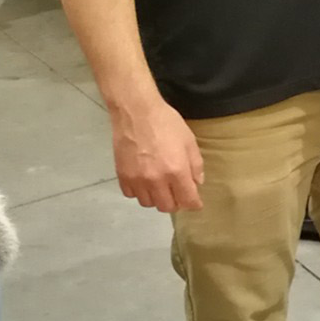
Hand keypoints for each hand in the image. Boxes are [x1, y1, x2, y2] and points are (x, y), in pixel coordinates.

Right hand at [111, 96, 203, 212]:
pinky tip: (144, 181)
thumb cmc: (167, 123)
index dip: (194, 204)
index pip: (187, 200)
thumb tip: (197, 183)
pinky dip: (139, 192)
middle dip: (176, 203)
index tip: (196, 203)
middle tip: (178, 193)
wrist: (136, 113)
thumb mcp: (189, 141)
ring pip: (148, 203)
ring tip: (161, 187)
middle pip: (166, 207)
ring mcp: (137, 180)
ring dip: (157, 198)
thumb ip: (196, 165)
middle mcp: (156, 180)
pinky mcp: (122, 176)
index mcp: (176, 171)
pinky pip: (131, 195)